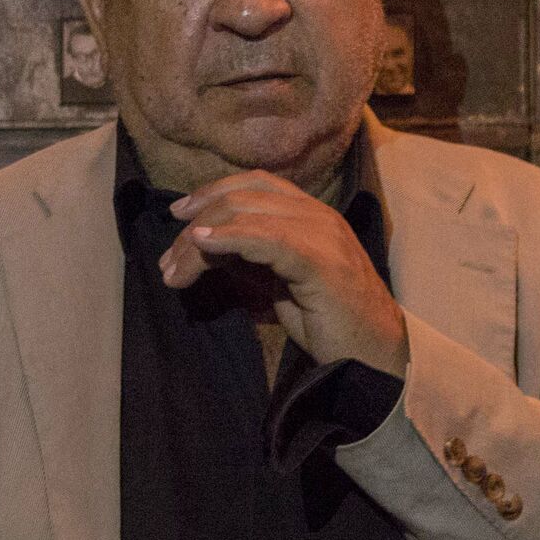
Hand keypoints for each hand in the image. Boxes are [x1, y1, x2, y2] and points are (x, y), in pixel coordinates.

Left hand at [158, 171, 409, 375]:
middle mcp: (317, 215)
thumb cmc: (326, 321)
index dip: (213, 191)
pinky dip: (230, 237)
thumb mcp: (277, 282)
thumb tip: (203, 244)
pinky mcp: (321, 262)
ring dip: (201, 240)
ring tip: (174, 269)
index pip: (256, 184)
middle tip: (168, 260)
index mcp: (311, 215)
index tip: (179, 215)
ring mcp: (322, 235)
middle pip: (245, 197)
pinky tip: (204, 245)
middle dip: (198, 222)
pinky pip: (268, 239)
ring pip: (249, 215)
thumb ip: (247, 258)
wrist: (371, 355)